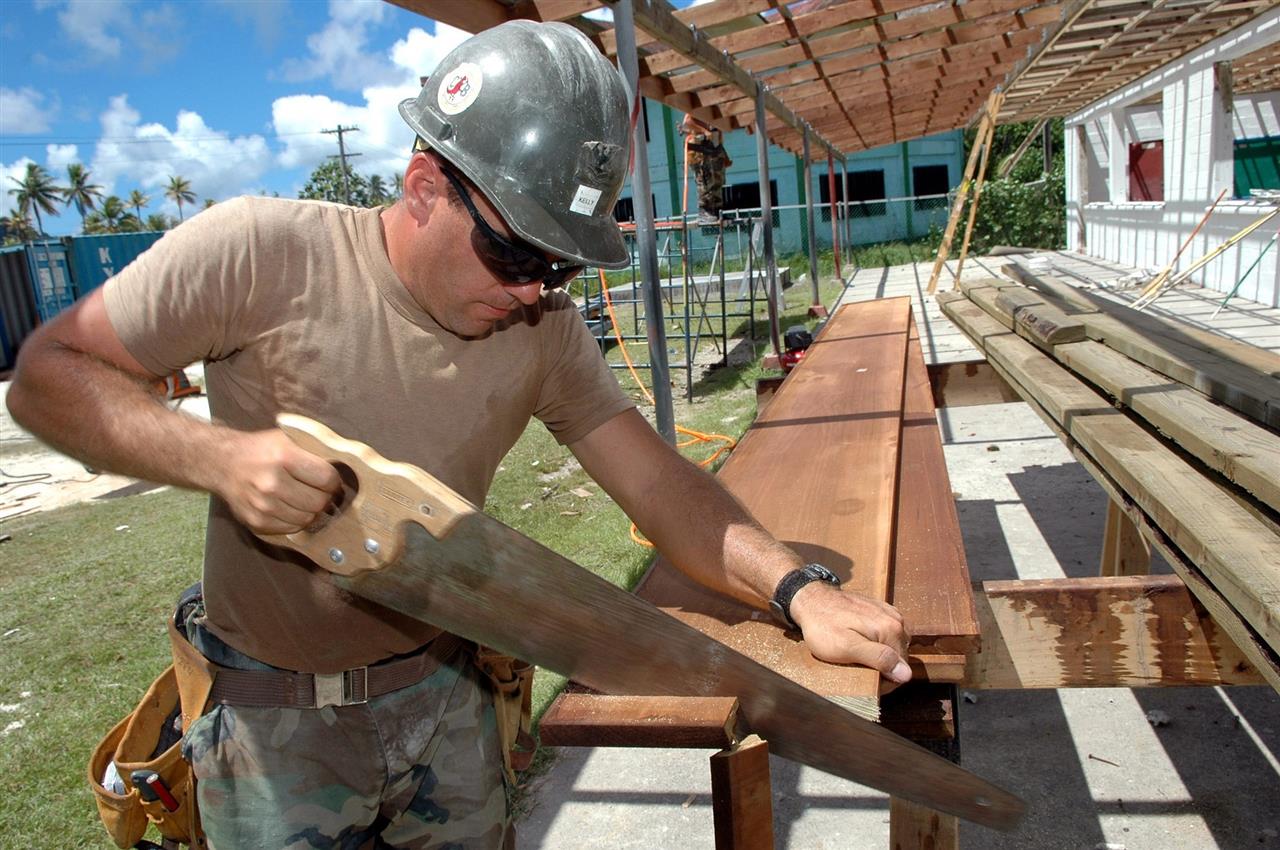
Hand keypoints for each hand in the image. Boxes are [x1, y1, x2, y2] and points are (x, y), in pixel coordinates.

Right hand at [217, 428, 341, 534]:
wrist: (221, 462)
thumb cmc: (261, 449)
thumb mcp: (287, 438)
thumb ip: (315, 449)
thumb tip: (348, 463)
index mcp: (283, 456)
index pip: (327, 478)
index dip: (333, 480)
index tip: (329, 478)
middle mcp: (271, 482)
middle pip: (319, 502)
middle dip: (324, 497)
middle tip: (318, 490)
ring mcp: (262, 505)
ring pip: (308, 518)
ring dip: (311, 510)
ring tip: (302, 497)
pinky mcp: (256, 522)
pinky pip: (292, 528)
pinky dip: (296, 520)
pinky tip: (288, 506)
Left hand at [789, 582, 911, 685]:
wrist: (810, 599)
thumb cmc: (824, 626)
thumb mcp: (848, 648)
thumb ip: (878, 659)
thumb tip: (906, 674)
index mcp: (892, 630)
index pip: (902, 669)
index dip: (884, 680)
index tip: (864, 678)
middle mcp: (896, 619)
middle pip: (899, 657)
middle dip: (882, 667)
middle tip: (857, 667)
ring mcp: (888, 613)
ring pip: (892, 646)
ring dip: (878, 655)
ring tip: (856, 655)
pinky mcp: (879, 610)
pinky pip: (884, 634)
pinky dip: (875, 642)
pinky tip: (858, 642)